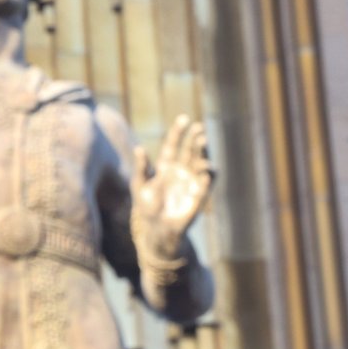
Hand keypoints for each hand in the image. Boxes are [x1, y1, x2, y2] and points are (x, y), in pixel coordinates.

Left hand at [131, 115, 214, 256]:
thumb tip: (139, 148)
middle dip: (195, 139)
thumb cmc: (146, 207)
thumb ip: (141, 167)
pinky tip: (206, 169)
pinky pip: (207, 182)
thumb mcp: (139, 185)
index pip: (173, 144)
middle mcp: (180, 170)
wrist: (157, 230)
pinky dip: (208, 174)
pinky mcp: (199, 194)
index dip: (179, 131)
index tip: (184, 118)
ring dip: (203, 152)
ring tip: (201, 143)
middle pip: (190, 150)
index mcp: (165, 166)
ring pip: (201, 162)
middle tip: (199, 128)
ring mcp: (191, 181)